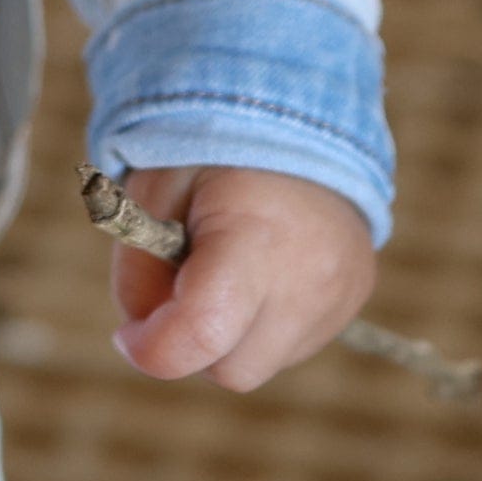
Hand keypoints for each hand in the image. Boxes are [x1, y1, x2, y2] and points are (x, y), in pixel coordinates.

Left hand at [106, 165, 375, 392]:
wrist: (294, 112)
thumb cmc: (213, 152)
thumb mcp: (152, 193)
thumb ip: (137, 272)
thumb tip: (143, 339)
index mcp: (254, 239)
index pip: (204, 334)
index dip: (152, 349)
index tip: (126, 335)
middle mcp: (309, 279)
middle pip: (230, 368)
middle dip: (193, 341)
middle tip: (180, 280)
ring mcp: (341, 295)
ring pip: (262, 365)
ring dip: (230, 335)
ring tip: (226, 265)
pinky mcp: (356, 298)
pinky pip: (294, 344)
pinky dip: (265, 323)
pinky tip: (260, 269)